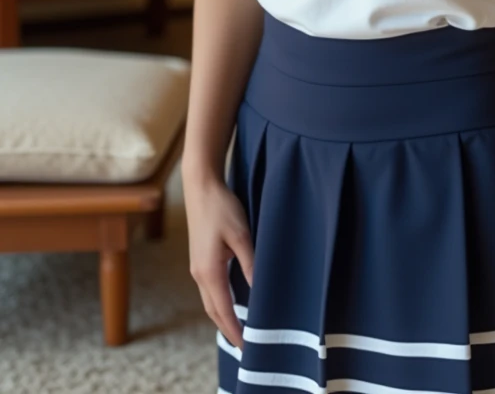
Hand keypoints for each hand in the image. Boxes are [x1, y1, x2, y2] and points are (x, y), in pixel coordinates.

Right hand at [183, 168, 253, 349]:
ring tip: (239, 330)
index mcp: (209, 271)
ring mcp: (197, 267)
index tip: (246, 347)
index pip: (223, 310)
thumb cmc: (222, 206)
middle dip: (228, 329)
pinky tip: (230, 302)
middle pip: (214, 311)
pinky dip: (219, 303)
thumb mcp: (240, 234)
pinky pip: (209, 290)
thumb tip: (259, 289)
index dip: (235, 330)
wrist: (201, 186)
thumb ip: (250, 263)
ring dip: (222, 317)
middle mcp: (199, 274)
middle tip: (244, 346)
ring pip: (210, 301)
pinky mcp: (199, 259)